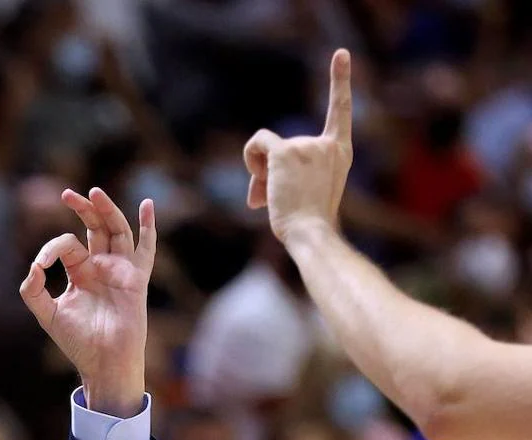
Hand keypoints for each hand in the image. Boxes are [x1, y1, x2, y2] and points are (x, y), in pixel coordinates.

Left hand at [19, 188, 154, 416]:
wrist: (102, 363)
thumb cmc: (78, 343)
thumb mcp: (47, 314)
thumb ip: (32, 291)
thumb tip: (33, 267)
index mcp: (80, 273)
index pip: (67, 246)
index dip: (51, 249)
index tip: (41, 265)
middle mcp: (101, 268)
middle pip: (95, 229)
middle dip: (84, 210)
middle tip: (67, 194)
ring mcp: (120, 271)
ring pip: (117, 231)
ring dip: (107, 211)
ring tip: (94, 193)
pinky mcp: (135, 279)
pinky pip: (146, 250)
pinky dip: (148, 227)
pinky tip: (148, 206)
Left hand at [243, 49, 353, 242]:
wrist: (311, 234)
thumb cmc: (307, 223)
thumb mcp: (303, 194)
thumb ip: (286, 177)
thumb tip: (257, 187)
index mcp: (340, 153)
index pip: (340, 110)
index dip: (340, 80)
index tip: (341, 53)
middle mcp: (327, 144)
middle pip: (283, 144)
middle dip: (270, 171)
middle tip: (273, 199)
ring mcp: (308, 146)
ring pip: (266, 147)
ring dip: (258, 172)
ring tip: (269, 199)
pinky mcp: (286, 151)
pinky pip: (258, 143)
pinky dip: (250, 159)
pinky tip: (260, 182)